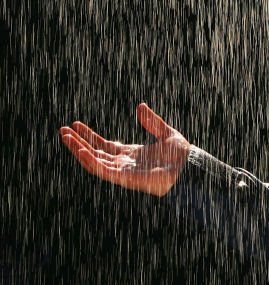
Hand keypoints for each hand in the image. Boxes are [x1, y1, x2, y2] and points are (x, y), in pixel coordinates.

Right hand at [60, 103, 190, 196]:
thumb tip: (140, 106)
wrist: (189, 168)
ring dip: (79, 150)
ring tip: (65, 137)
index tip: (76, 125)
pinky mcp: (125, 178)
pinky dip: (90, 161)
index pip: (104, 145)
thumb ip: (152, 121)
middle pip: (95, 152)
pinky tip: (80, 151)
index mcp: (132, 154)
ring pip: (94, 161)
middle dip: (78, 142)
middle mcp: (124, 163)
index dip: (89, 136)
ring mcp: (123, 171)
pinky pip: (103, 170)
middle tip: (63, 130)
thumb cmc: (181, 155)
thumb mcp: (165, 132)